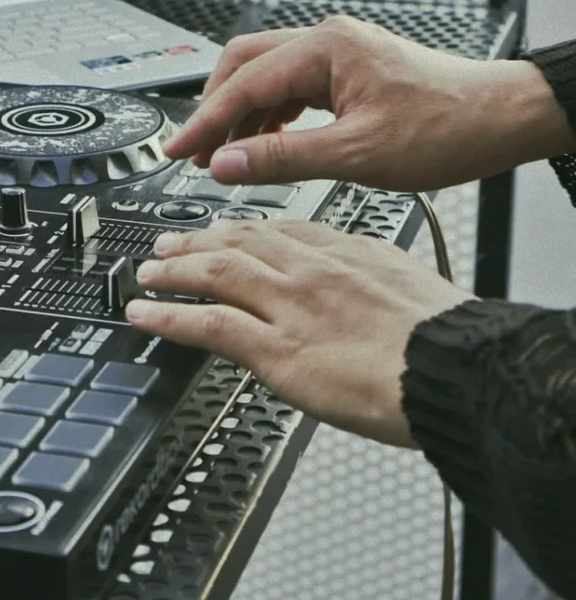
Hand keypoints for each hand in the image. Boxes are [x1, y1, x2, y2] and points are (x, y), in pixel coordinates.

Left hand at [126, 220, 473, 447]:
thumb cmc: (446, 339)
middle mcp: (311, 269)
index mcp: (347, 251)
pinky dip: (168, 317)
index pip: (279, 229)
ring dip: (173, 272)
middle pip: (238, 242)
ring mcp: (289, 305)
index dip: (241, 230)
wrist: (455, 370)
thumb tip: (360, 282)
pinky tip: (145, 314)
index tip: (224, 232)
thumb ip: (372, 277)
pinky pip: (208, 325)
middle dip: (196, 242)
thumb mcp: (411, 286)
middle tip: (169, 245)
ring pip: (214, 273)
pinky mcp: (276, 348)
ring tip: (148, 273)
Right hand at [165, 16, 575, 191]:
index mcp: (325, 50)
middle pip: (244, 65)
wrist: (502, 118)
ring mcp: (338, 54)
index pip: (242, 83)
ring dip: (242, 115)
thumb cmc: (448, 126)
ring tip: (225, 156)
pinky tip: (266, 144)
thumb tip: (226, 163)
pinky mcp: (349, 72)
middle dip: (215, 108)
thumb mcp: (356, 153)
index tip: (177, 149)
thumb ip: (282, 158)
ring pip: (266, 76)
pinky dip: (270, 116)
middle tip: (195, 150)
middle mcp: (328, 41)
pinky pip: (292, 87)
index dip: (203, 121)